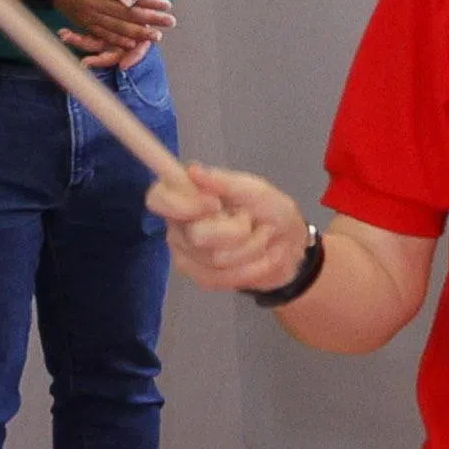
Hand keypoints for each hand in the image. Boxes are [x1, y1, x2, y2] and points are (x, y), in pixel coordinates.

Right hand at [155, 163, 311, 296]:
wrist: (291, 246)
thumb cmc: (269, 211)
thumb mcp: (255, 189)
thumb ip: (223, 181)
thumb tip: (191, 170)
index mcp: (185, 198)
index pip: (157, 199)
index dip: (183, 204)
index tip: (214, 204)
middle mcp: (178, 227)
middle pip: (196, 235)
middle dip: (236, 230)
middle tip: (250, 221)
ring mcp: (187, 256)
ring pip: (217, 258)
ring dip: (252, 247)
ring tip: (259, 238)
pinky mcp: (202, 278)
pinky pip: (225, 278)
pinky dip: (252, 267)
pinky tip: (259, 258)